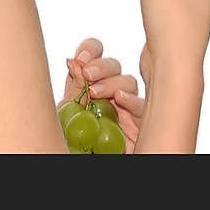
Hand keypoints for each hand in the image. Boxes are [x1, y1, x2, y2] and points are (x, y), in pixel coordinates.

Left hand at [58, 37, 143, 152]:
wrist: (85, 160)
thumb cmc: (73, 143)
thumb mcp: (68, 114)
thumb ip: (74, 89)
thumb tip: (73, 60)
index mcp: (88, 85)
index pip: (94, 56)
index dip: (90, 50)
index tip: (79, 58)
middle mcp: (108, 92)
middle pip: (114, 65)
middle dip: (101, 65)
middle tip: (87, 73)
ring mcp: (125, 107)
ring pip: (128, 82)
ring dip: (112, 82)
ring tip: (96, 93)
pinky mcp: (139, 124)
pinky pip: (142, 106)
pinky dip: (131, 99)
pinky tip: (119, 100)